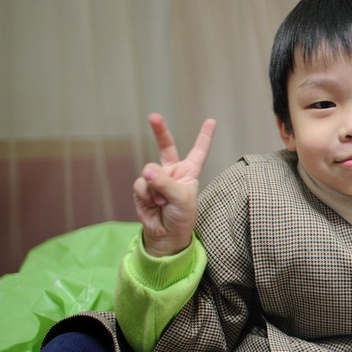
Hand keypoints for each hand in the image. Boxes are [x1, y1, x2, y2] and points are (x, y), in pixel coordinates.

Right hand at [133, 113, 216, 256]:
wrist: (165, 234)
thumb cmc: (181, 217)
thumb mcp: (181, 199)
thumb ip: (165, 183)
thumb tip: (147, 170)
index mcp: (190, 172)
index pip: (199, 151)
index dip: (204, 136)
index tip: (211, 121)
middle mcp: (173, 172)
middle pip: (166, 146)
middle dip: (159, 131)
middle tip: (153, 116)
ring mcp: (157, 178)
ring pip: (149, 171)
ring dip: (155, 188)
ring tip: (163, 202)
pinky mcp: (143, 187)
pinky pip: (140, 184)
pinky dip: (146, 195)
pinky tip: (153, 204)